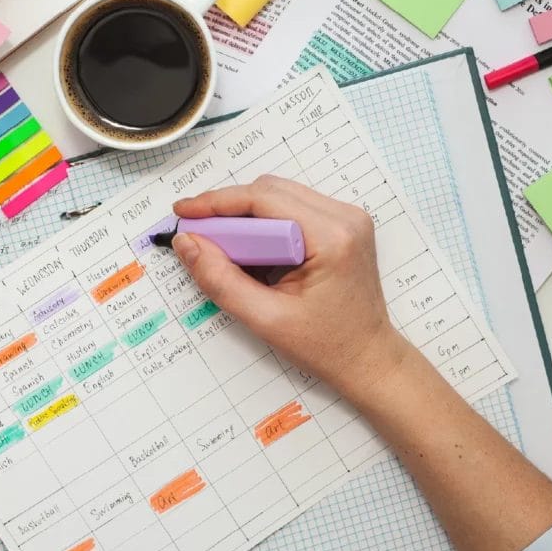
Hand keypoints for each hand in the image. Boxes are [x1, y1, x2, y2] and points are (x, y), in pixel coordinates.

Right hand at [172, 175, 407, 399]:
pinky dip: (264, 224)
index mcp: (332, 237)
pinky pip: (292, 208)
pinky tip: (250, 251)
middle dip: (228, 210)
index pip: (264, 199)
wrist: (367, 358)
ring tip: (222, 247)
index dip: (217, 203)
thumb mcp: (266, 319)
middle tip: (197, 235)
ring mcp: (347, 219)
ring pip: (279, 196)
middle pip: (270, 191)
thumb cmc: (327, 346)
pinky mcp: (342, 225)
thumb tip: (187, 243)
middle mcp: (344, 218)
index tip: (184, 212)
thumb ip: (221, 280)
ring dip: (245, 216)